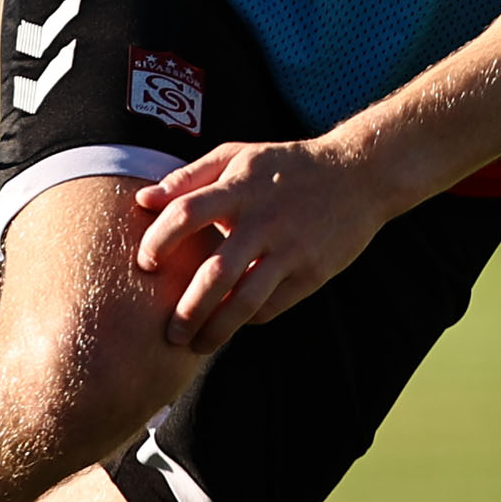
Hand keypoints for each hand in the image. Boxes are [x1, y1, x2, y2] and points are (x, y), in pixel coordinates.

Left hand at [133, 137, 398, 354]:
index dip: (160, 241)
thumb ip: (188, 178)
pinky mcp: (312, 272)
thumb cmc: (285, 166)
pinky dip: (247, 320)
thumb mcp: (238, 156)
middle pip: (215, 271)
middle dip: (186, 308)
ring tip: (194, 345)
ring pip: (246, 300)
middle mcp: (264, 219)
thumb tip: (142, 201)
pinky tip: (231, 325)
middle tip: (168, 330)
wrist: (358, 175)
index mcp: (240, 186)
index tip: (145, 264)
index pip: (186, 214)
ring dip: (215, 329)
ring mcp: (291, 249)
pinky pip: (272, 306)